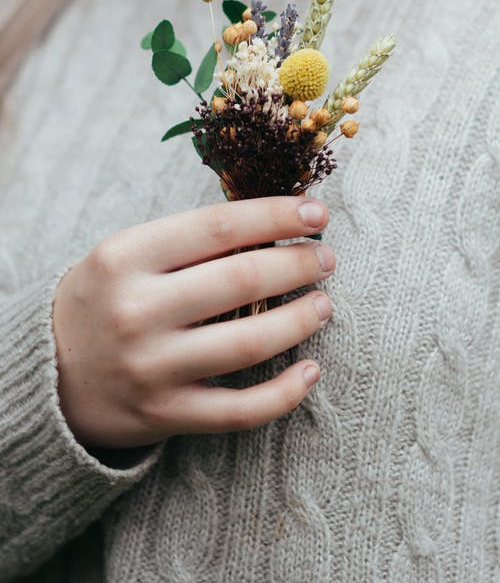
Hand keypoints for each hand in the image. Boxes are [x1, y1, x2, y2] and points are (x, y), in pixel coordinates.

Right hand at [52, 196, 334, 448]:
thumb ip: (186, 242)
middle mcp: (137, 310)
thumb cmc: (101, 300)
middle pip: (243, 279)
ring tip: (323, 304)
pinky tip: (310, 370)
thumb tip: (270, 228)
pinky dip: (285, 392)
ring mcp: (151, 367)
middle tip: (325, 259)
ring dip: (302, 320)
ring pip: (251, 343)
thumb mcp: (125, 256)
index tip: (315, 214)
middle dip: (300, 264)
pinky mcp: (164, 414)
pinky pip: (240, 410)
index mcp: (125, 257)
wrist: (46, 372)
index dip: (278, 216)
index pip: (219, 226)